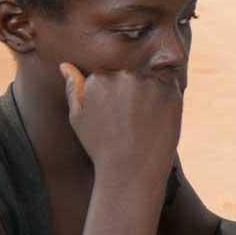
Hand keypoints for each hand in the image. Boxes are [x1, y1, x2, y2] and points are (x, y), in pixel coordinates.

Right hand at [60, 63, 181, 180]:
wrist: (131, 169)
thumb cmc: (101, 145)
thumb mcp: (78, 118)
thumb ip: (73, 88)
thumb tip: (65, 66)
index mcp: (98, 78)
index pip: (109, 76)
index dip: (113, 97)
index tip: (115, 116)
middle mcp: (124, 75)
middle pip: (129, 75)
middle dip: (131, 93)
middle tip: (130, 121)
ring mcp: (149, 82)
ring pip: (150, 80)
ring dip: (149, 94)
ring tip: (144, 121)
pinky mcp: (171, 91)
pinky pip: (169, 86)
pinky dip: (166, 98)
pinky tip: (158, 117)